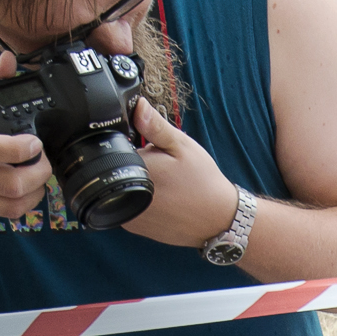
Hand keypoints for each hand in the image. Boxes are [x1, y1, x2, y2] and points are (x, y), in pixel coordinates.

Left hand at [116, 99, 242, 254]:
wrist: (218, 220)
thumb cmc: (203, 182)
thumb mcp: (182, 146)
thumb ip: (155, 126)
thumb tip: (137, 107)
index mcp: (137, 170)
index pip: (118, 149)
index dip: (136, 146)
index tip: (157, 153)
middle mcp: (127, 195)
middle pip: (119, 170)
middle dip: (138, 166)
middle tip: (165, 171)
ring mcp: (129, 215)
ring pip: (122, 188)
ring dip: (137, 184)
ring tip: (165, 186)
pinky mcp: (135, 228)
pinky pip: (128, 206)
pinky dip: (141, 201)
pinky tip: (162, 200)